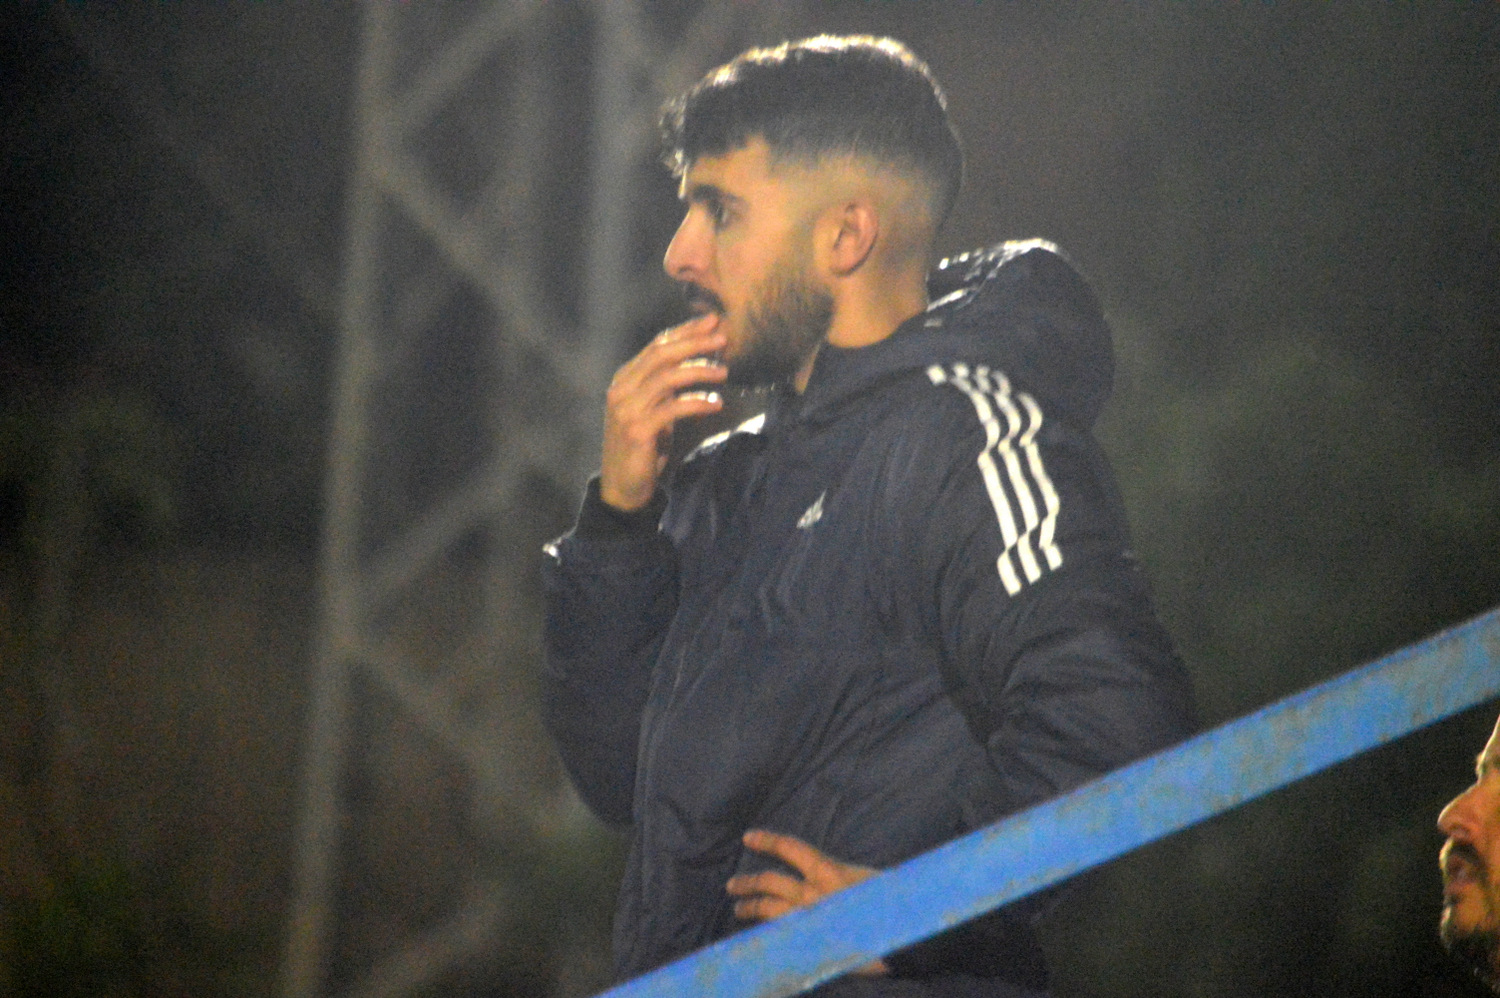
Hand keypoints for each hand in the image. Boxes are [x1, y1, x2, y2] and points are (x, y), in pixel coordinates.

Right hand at [600, 314, 726, 510]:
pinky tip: (716, 403)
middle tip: (723, 337)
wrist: (623, 487)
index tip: (712, 321)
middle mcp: (622, 389)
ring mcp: (626, 409)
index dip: (686, 331)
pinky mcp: (637, 430)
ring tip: (724, 372)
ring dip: (699, 371)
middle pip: (662, 354)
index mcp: (625, 378)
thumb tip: (697, 359)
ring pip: (667, 377)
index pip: (658, 345)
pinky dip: (697, 402)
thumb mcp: (654, 409)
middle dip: (695, 342)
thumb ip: (665, 385)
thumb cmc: (645, 447)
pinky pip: (672, 408)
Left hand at [726, 829, 888, 975]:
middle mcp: (814, 893)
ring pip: (769, 909)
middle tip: (732, 886)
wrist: (903, 936)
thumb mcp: (862, 879)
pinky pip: (781, 935)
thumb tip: (819, 878)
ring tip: (739, 909)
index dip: (767, 840)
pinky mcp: (811, 942)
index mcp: (829, 871)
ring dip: (750, 908)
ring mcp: (810, 919)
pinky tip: (757, 936)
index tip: (748, 837)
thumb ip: (835, 879)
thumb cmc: (890, 903)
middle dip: (748, 883)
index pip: (790, 848)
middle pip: (770, 882)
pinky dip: (767, 933)